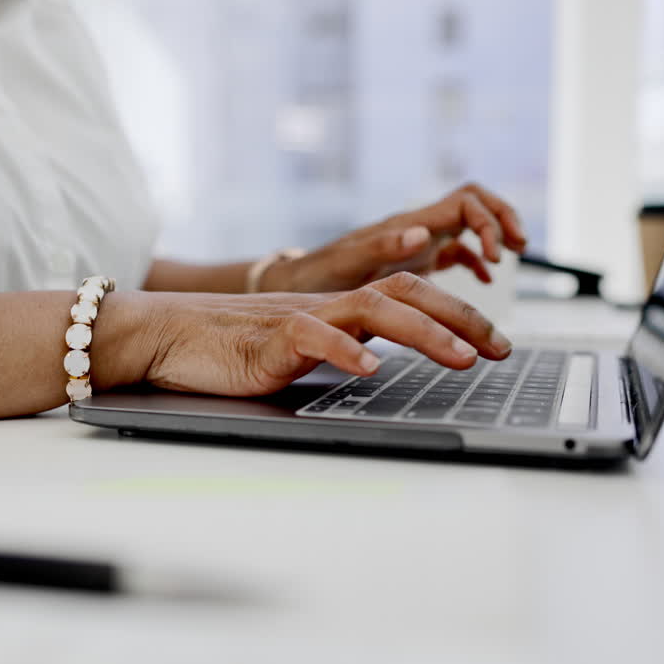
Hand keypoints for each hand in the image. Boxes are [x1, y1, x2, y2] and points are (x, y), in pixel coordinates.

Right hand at [131, 272, 511, 396]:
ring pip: (374, 308)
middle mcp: (325, 305)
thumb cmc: (222, 348)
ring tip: (461, 360)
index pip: (409, 298)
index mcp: (334, 309)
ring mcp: (299, 318)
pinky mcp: (269, 339)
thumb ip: (333, 350)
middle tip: (500, 349)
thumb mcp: (293, 350)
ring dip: (425, 333)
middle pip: (407, 292)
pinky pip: (314, 337)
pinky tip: (369, 371)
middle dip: (462, 318)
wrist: (163, 333)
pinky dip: (344, 351)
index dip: (457, 316)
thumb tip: (375, 366)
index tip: (493, 344)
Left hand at [262, 183, 527, 293]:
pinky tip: (483, 282)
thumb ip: (383, 247)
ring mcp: (418, 243)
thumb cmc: (319, 273)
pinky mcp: (414, 261)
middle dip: (502, 218)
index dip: (489, 220)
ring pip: (469, 225)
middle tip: (519, 246)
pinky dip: (475, 262)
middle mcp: (418, 227)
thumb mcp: (348, 263)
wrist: (298, 282)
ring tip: (510, 258)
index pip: (465, 201)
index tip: (497, 254)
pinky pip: (455, 251)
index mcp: (409, 225)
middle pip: (474, 204)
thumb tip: (420, 233)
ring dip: (493, 236)